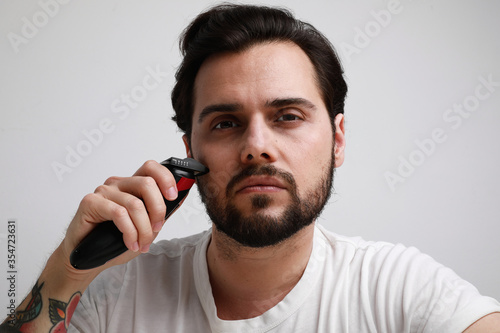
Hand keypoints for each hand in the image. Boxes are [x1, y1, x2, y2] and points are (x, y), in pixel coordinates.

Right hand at [60, 160, 178, 272]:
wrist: (89, 258)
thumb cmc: (115, 240)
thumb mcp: (146, 226)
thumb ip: (161, 211)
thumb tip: (182, 195)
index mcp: (132, 185)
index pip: (151, 168)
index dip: (166, 178)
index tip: (173, 196)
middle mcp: (118, 184)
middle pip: (147, 184)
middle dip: (158, 210)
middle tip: (156, 228)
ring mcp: (104, 191)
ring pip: (135, 204)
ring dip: (143, 228)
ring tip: (142, 243)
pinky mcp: (91, 202)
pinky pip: (119, 213)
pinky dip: (129, 231)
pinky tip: (130, 242)